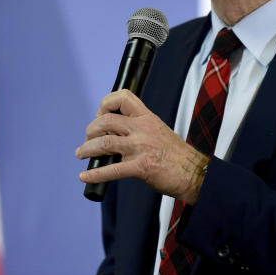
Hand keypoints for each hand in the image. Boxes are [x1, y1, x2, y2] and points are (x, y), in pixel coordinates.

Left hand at [76, 89, 208, 203]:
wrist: (194, 173)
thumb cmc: (176, 156)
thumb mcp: (158, 130)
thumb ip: (139, 128)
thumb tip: (114, 132)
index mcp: (147, 117)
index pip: (123, 97)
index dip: (106, 103)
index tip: (99, 114)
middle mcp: (142, 129)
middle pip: (106, 121)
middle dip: (91, 130)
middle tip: (87, 138)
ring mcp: (141, 147)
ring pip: (104, 143)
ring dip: (87, 149)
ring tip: (81, 154)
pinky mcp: (140, 167)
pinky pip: (111, 170)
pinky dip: (95, 174)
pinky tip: (85, 176)